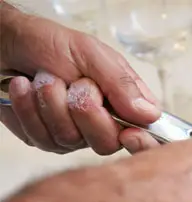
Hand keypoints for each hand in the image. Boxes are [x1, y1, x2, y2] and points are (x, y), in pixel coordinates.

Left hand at [0, 2, 159, 154]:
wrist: (4, 44)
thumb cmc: (48, 43)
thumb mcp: (91, 53)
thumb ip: (121, 83)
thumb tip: (150, 114)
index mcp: (124, 101)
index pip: (146, 133)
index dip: (142, 141)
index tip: (128, 133)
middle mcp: (102, 122)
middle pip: (107, 142)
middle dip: (85, 110)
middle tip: (75, 85)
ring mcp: (73, 134)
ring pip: (70, 139)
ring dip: (51, 102)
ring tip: (44, 78)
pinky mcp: (44, 138)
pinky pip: (41, 137)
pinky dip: (28, 108)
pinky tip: (24, 88)